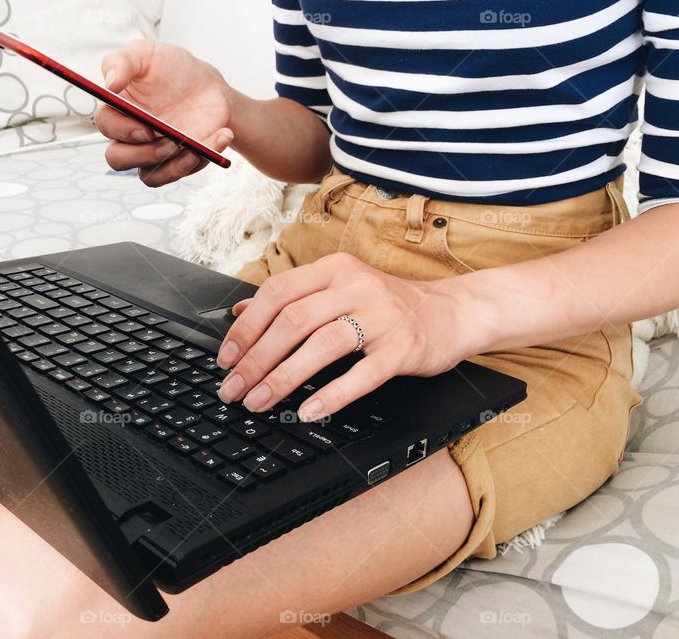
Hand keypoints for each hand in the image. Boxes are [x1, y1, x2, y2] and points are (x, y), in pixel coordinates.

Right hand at [95, 41, 233, 186]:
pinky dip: (202, 159)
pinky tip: (220, 136)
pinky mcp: (178, 162)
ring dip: (173, 166)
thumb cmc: (171, 69)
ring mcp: (154, 154)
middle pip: (118, 160)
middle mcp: (130, 137)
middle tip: (170, 142)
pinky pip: (181, 173)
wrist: (208, 86)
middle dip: (144, 154)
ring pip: (149, 177)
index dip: (123, 131)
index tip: (147, 127)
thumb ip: (121, 62)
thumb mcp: (145, 53)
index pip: (106, 126)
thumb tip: (109, 84)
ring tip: (196, 146)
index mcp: (118, 110)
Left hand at [216, 253, 476, 421]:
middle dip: (256, 359)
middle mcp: (356, 286)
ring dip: (284, 378)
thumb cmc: (389, 305)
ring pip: (322, 344)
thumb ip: (293, 297)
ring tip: (260, 402)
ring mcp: (382, 316)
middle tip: (234, 389)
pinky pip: (362, 373)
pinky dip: (332, 394)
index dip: (247, 327)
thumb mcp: (340, 289)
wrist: (452, 312)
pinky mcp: (402, 347)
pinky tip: (309, 411)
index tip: (226, 357)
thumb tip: (241, 312)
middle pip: (294, 320)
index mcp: (334, 269)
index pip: (278, 292)